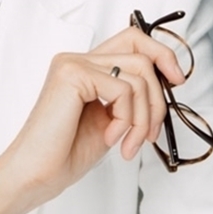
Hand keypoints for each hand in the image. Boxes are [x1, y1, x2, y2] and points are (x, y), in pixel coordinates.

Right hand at [0, 25, 185, 213]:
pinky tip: (110, 137)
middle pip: (141, 53)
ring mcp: (73, 64)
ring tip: (128, 143)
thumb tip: (166, 85)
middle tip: (150, 132)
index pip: (132, 39)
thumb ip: (129, 98)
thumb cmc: (65, 153)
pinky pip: (124, 89)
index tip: (177, 80)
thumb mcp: (110, 120)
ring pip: (138, 74)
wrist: (35, 174)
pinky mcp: (72, 75)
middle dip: (157, 97)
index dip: (161, 54)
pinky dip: (126, 119)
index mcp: (85, 67)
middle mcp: (77, 59)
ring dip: (143, 117)